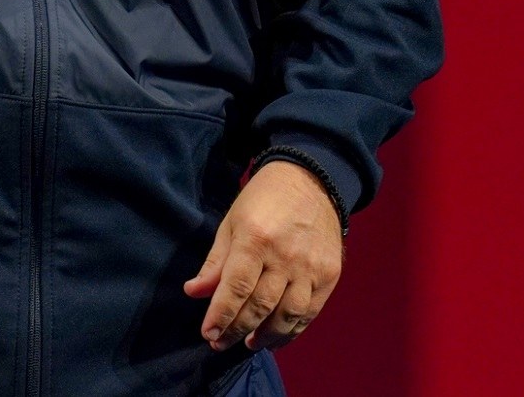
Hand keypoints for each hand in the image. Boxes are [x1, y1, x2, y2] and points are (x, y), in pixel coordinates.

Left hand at [182, 161, 343, 351]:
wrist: (311, 181)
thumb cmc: (261, 201)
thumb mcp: (231, 223)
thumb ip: (215, 262)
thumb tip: (194, 293)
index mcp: (256, 239)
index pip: (236, 287)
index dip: (221, 314)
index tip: (208, 333)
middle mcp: (285, 256)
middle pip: (260, 305)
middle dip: (237, 328)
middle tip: (220, 343)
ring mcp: (311, 268)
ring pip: (287, 314)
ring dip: (266, 335)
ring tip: (247, 342)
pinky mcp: (329, 275)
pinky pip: (309, 312)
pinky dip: (292, 330)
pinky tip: (275, 337)